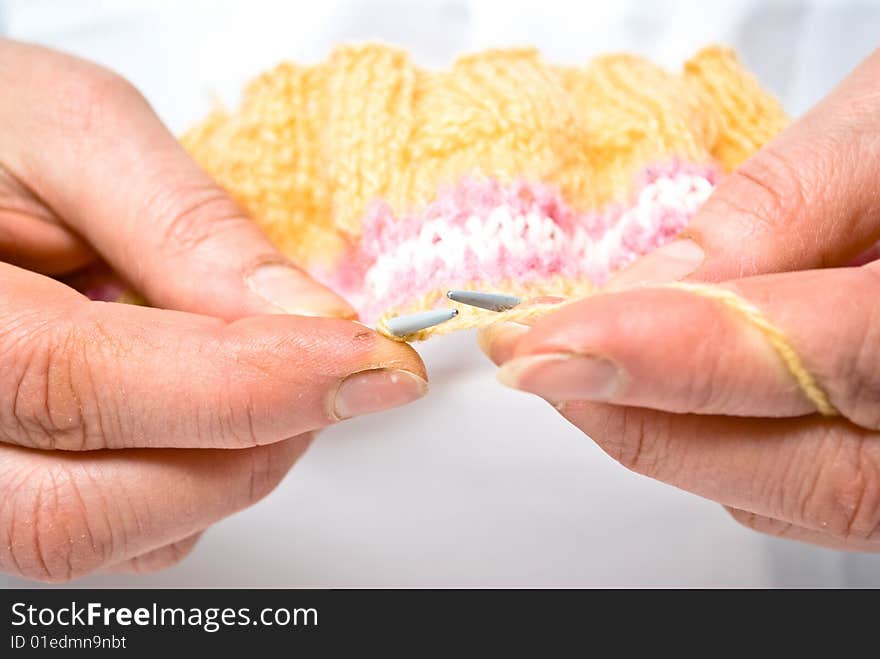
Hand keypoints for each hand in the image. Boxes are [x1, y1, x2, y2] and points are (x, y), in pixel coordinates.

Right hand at [0, 40, 426, 580]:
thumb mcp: (74, 138)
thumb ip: (187, 230)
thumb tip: (308, 322)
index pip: (80, 384)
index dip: (248, 384)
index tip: (364, 361)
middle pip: (78, 510)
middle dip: (244, 451)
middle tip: (330, 376)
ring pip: (94, 538)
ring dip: (220, 473)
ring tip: (265, 376)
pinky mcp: (2, 480)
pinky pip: (99, 529)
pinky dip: (184, 484)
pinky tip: (205, 406)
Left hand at [481, 49, 879, 550]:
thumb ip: (786, 213)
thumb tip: (653, 283)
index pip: (810, 361)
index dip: (661, 357)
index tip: (543, 346)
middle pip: (794, 470)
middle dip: (640, 418)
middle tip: (536, 361)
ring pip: (794, 497)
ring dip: (673, 437)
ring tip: (581, 371)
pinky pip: (818, 491)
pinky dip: (730, 444)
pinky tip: (676, 393)